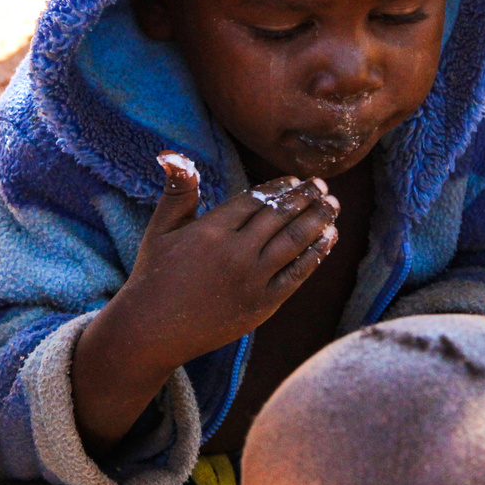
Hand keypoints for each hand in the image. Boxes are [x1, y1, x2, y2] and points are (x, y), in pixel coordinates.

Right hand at [113, 153, 339, 371]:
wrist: (152, 332)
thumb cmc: (154, 274)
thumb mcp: (161, 228)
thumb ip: (178, 190)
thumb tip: (173, 153)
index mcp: (211, 230)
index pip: (256, 200)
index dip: (279, 188)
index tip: (295, 179)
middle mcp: (235, 253)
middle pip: (280, 217)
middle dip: (305, 198)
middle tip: (322, 185)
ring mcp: (251, 280)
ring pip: (294, 241)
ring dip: (318, 220)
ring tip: (332, 205)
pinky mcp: (262, 305)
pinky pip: (297, 274)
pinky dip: (316, 254)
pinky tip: (329, 237)